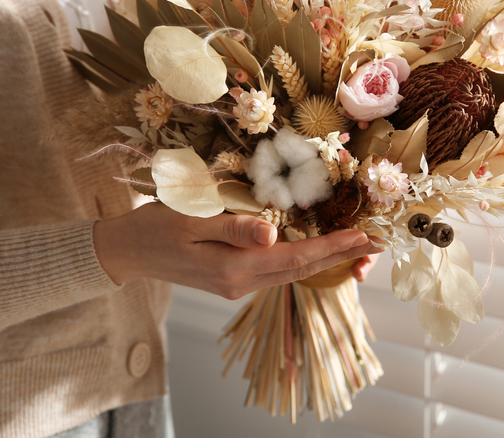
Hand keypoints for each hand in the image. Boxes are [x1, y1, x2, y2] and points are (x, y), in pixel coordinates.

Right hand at [92, 202, 380, 299]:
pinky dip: (303, 260)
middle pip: (301, 270)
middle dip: (340, 255)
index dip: (332, 247)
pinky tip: (316, 249)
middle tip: (375, 242)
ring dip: (325, 259)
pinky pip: (277, 271)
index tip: (363, 236)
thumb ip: (233, 227)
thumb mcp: (191, 219)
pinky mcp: (232, 279)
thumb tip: (272, 232)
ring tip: (356, 245)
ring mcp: (237, 284)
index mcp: (233, 268)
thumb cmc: (156, 226)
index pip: (295, 258)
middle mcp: (240, 283)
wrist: (128, 251)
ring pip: (292, 273)